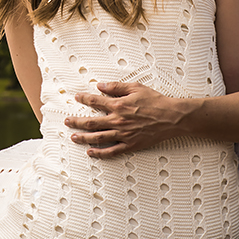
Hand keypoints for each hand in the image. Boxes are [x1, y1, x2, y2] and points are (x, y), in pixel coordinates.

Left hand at [64, 81, 188, 157]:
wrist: (172, 117)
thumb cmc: (156, 101)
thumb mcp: (136, 88)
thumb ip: (116, 87)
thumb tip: (100, 86)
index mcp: (118, 105)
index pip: (95, 102)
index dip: (83, 99)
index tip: (77, 97)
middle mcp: (117, 121)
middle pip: (91, 123)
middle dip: (76, 121)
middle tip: (66, 121)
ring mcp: (123, 135)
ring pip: (97, 138)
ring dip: (83, 138)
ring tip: (73, 137)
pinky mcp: (130, 145)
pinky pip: (112, 151)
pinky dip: (100, 153)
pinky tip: (90, 152)